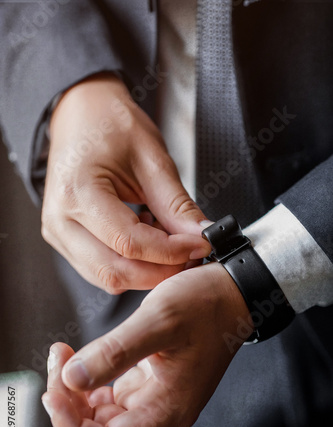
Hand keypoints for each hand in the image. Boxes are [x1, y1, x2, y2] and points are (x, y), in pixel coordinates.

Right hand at [42, 73, 209, 293]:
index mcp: (78, 192)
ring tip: (167, 242)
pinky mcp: (65, 241)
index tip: (201, 245)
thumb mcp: (152, 159)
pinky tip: (145, 241)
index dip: (172, 252)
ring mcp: (58, 233)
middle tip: (191, 253)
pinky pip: (101, 270)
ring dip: (146, 271)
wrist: (80, 115)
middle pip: (116, 272)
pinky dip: (131, 265)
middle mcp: (60, 220)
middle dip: (161, 270)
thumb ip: (177, 205)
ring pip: (108, 278)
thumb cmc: (110, 126)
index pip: (130, 243)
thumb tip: (201, 235)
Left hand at [42, 263, 252, 426]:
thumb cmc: (205, 306)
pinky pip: (112, 395)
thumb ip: (115, 352)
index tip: (53, 391)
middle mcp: (162, 411)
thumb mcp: (159, 320)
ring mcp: (157, 397)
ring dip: (76, 392)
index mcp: (168, 408)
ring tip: (63, 357)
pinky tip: (82, 359)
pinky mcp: (152, 381)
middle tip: (57, 362)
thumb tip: (71, 380)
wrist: (230, 294)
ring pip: (103, 414)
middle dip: (70, 404)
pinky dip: (91, 381)